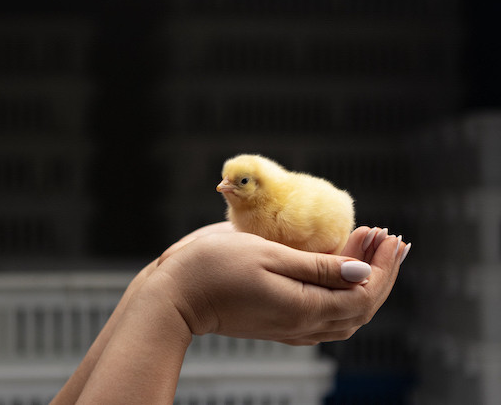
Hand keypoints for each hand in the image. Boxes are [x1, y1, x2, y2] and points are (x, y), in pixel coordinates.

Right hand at [146, 225, 405, 344]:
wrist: (175, 295)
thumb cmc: (213, 267)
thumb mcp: (268, 255)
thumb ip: (318, 265)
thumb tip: (362, 272)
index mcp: (304, 307)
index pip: (363, 293)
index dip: (382, 265)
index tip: (388, 235)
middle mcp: (302, 324)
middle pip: (361, 307)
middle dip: (380, 272)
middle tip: (388, 239)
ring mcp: (289, 327)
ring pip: (345, 315)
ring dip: (363, 283)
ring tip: (369, 251)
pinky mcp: (277, 324)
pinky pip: (324, 317)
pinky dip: (342, 294)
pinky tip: (339, 274)